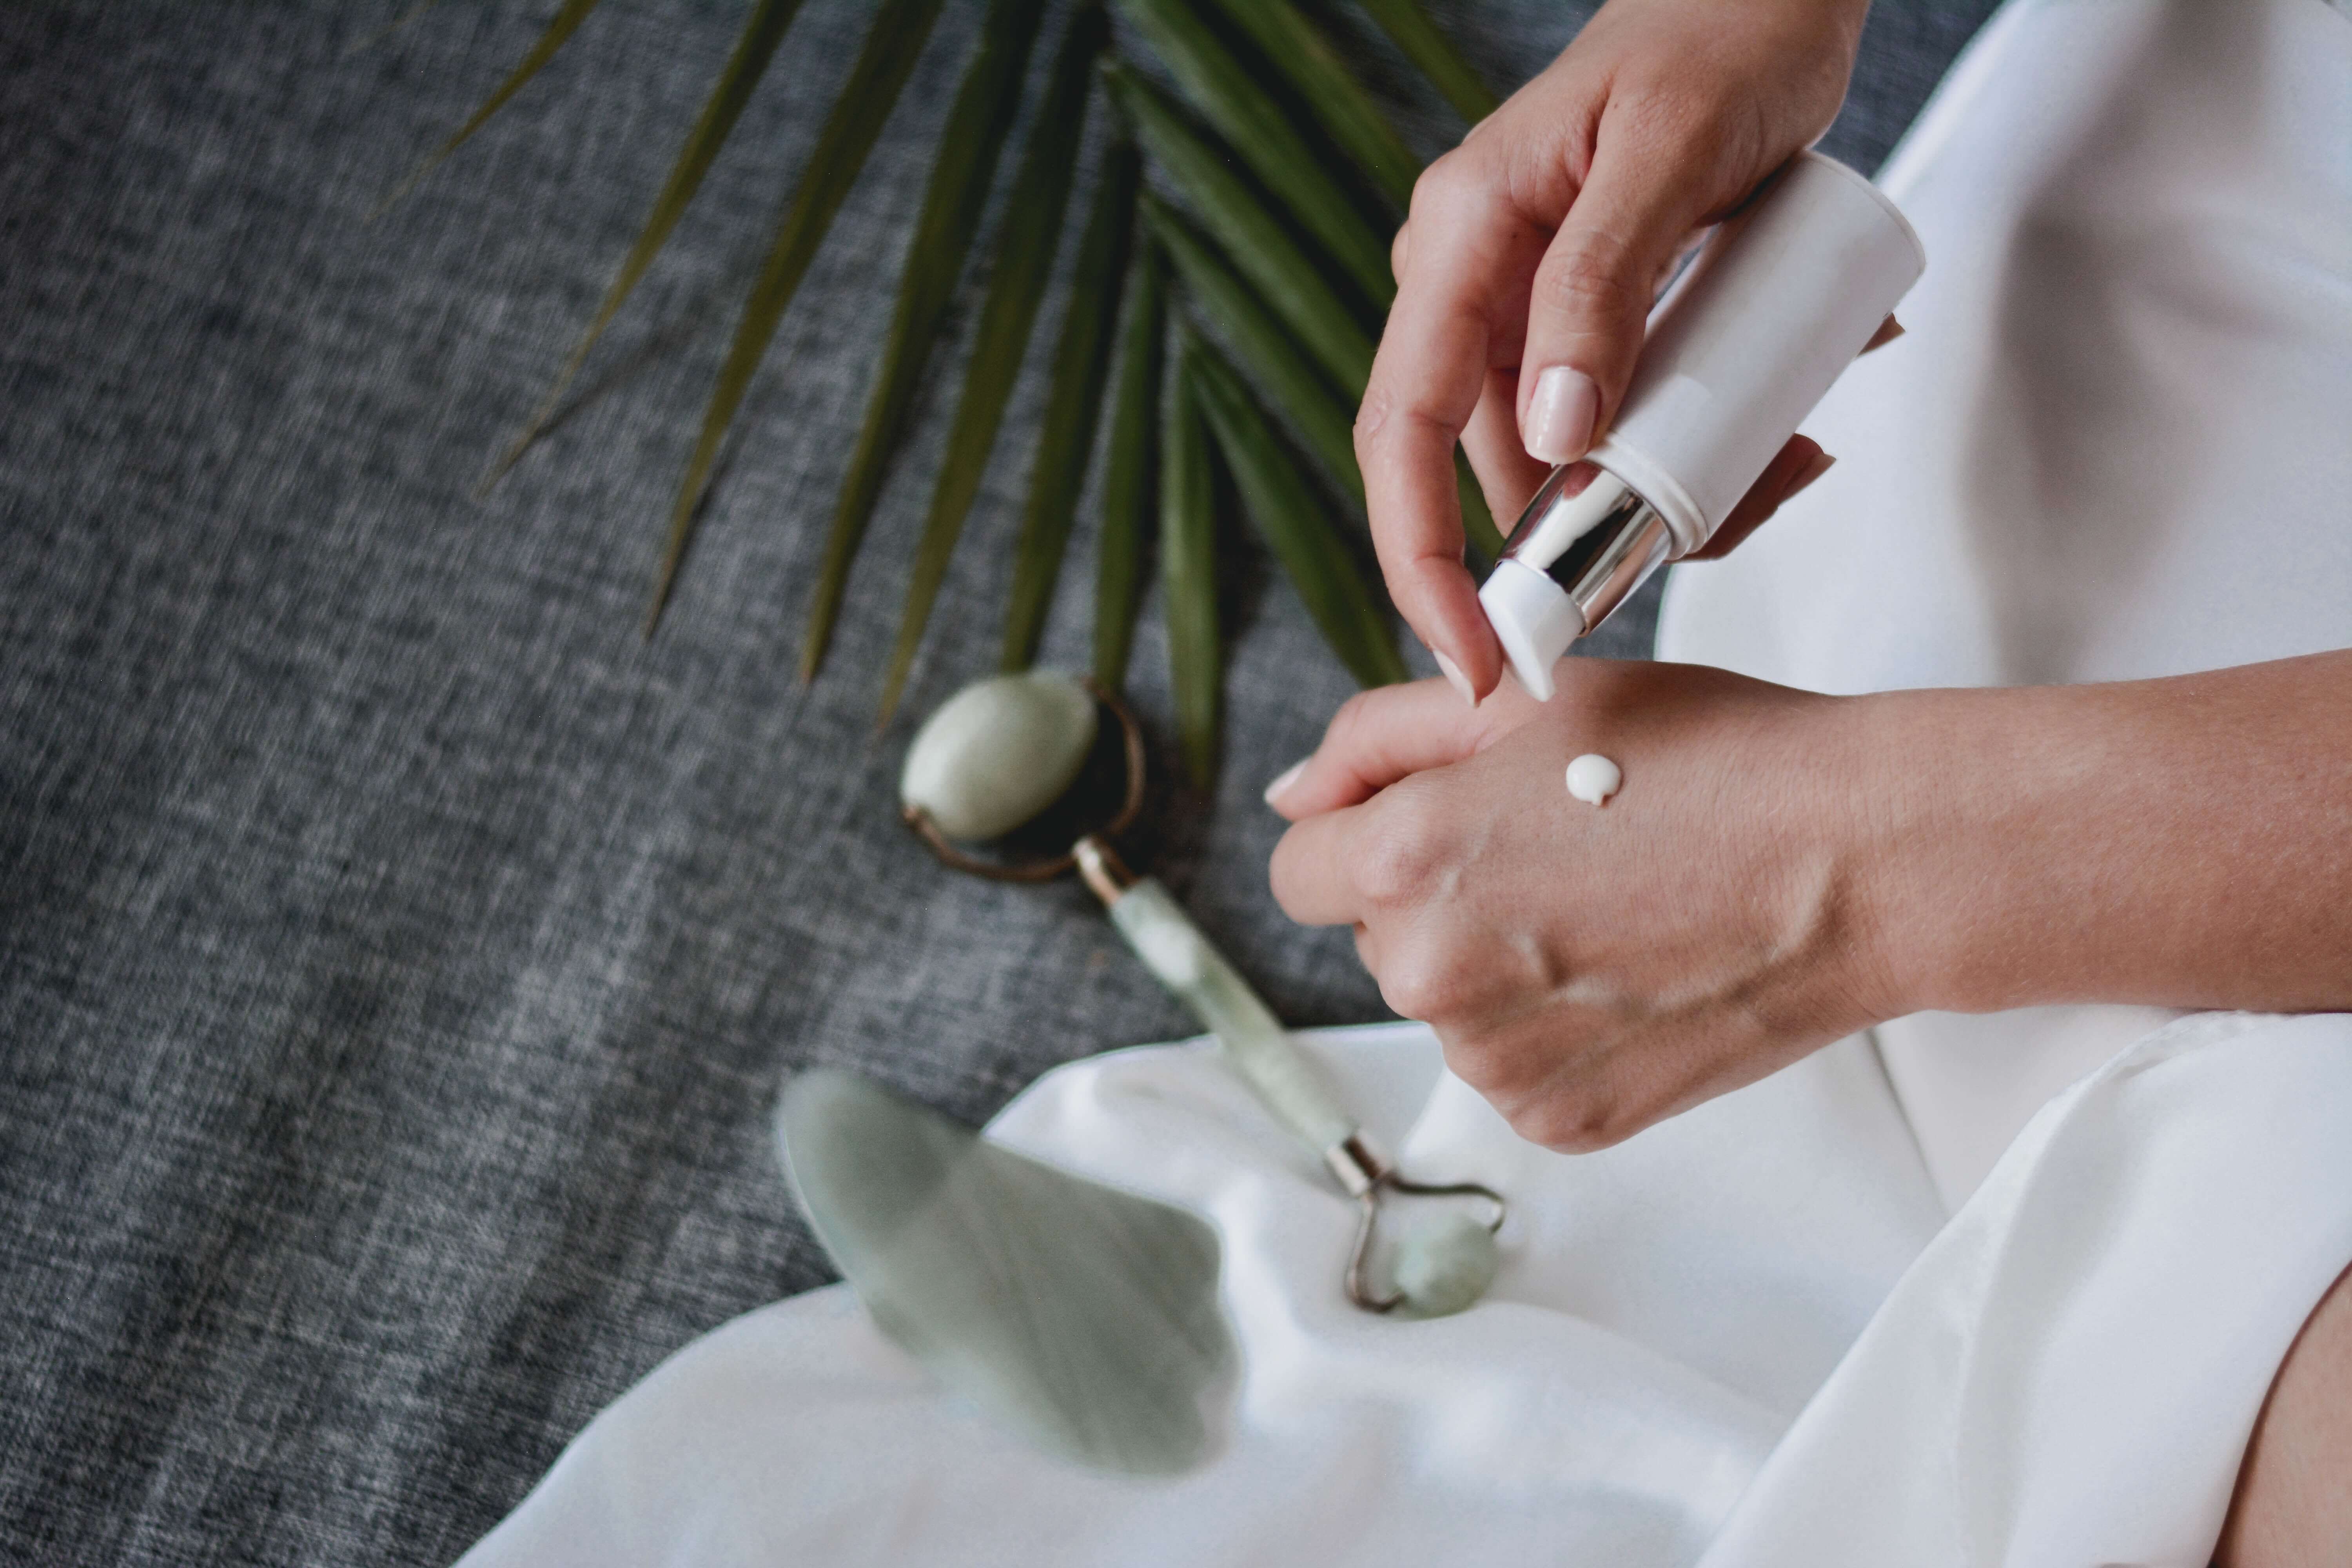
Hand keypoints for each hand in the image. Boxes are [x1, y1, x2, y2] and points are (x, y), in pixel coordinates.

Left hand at [1265, 661, 1899, 1151]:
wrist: (1857, 861)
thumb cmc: (1710, 759)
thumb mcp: (1526, 699)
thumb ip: (1377, 739)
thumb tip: (1293, 798)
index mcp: (1404, 864)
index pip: (1303, 867)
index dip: (1366, 830)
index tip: (1446, 816)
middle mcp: (1429, 978)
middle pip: (1377, 936)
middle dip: (1442, 892)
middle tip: (1567, 848)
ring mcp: (1497, 1063)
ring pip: (1450, 1004)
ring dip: (1502, 961)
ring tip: (1619, 905)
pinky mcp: (1561, 1119)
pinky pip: (1517, 1064)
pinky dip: (1559, 1025)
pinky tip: (1639, 969)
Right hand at [1358, 0, 1870, 700]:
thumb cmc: (1724, 38)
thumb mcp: (1671, 156)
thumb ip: (1602, 286)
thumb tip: (1556, 439)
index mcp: (1460, 239)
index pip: (1401, 431)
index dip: (1420, 559)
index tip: (1474, 655)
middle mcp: (1472, 283)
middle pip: (1490, 465)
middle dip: (1584, 535)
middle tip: (1703, 541)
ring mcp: (1527, 307)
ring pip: (1568, 457)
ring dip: (1667, 490)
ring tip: (1787, 454)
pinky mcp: (1589, 319)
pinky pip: (1619, 419)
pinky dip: (1693, 446)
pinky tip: (1782, 424)